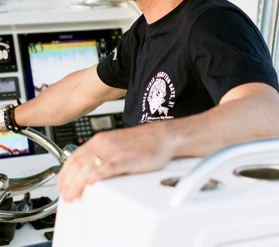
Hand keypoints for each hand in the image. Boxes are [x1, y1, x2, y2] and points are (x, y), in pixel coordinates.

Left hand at [56, 122, 173, 201]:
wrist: (163, 136)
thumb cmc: (144, 142)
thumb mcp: (117, 145)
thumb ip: (104, 155)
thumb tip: (92, 170)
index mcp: (100, 139)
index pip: (74, 156)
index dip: (65, 172)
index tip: (62, 183)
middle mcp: (103, 143)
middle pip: (77, 163)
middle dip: (66, 181)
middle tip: (64, 193)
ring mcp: (112, 151)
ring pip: (86, 168)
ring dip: (74, 184)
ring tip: (71, 195)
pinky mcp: (123, 160)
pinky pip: (102, 170)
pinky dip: (90, 179)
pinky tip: (85, 186)